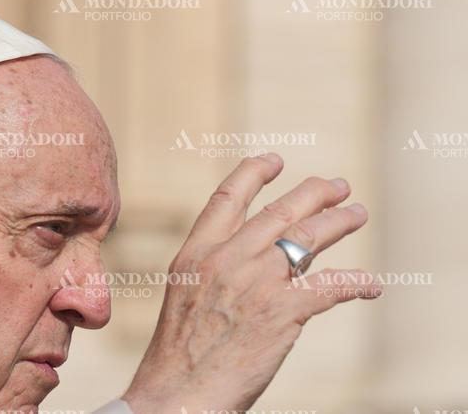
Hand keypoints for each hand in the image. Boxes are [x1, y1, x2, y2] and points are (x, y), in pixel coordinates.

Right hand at [122, 154, 381, 412]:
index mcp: (197, 251)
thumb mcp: (186, 291)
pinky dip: (356, 283)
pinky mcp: (282, 312)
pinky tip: (371, 284)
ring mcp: (256, 283)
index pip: (227, 196)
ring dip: (339, 222)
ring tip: (358, 213)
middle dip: (314, 192)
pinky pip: (329, 286)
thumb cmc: (180, 350)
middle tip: (338, 185)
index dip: (254, 172)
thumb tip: (251, 251)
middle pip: (279, 210)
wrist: (178, 389)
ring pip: (308, 238)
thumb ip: (215, 266)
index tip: (274, 160)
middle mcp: (227, 258)